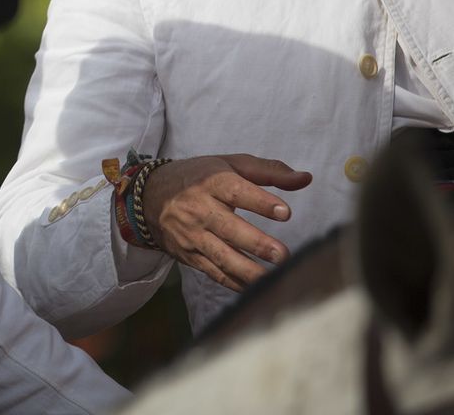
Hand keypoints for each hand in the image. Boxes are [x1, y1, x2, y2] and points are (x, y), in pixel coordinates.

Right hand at [141, 154, 312, 291]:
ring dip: (248, 269)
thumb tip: (305, 179)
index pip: (236, 191)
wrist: (148, 197)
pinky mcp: (189, 255)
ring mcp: (192, 234)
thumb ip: (268, 171)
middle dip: (256, 243)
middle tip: (284, 255)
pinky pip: (214, 272)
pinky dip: (236, 282)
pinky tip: (257, 288)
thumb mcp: (229, 165)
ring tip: (274, 278)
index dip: (260, 202)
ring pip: (221, 255)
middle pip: (228, 227)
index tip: (285, 213)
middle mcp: (199, 208)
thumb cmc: (198, 178)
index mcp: (211, 182)